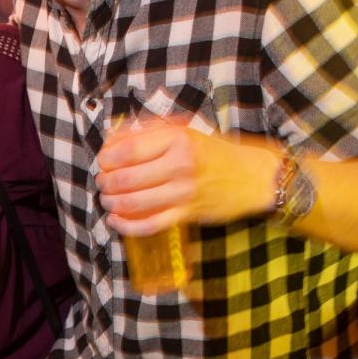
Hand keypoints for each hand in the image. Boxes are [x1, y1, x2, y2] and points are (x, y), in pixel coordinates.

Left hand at [96, 119, 280, 236]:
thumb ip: (150, 134)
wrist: (255, 177)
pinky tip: (116, 221)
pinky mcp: (188, 214)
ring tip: (107, 199)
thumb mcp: (185, 132)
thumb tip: (113, 139)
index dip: (106, 157)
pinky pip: (149, 225)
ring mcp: (184, 192)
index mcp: (177, 139)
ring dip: (111, 202)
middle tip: (102, 181)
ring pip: (132, 202)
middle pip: (124, 178)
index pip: (126, 150)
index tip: (102, 160)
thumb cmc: (216, 152)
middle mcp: (180, 165)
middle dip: (105, 181)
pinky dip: (127, 226)